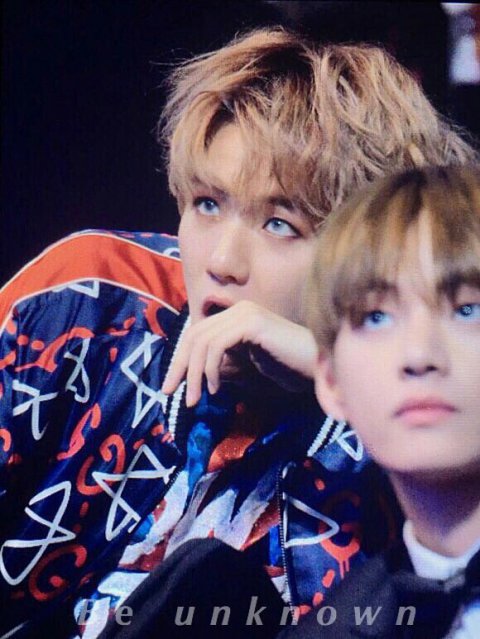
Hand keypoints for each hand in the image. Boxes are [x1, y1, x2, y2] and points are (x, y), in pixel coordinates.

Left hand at [161, 301, 316, 405]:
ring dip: (193, 373)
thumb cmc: (287, 367)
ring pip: (202, 341)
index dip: (180, 360)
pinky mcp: (251, 323)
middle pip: (194, 335)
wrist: (317, 366)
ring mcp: (245, 313)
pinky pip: (217, 345)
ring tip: (194, 398)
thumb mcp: (246, 365)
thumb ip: (223, 364)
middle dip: (179, 366)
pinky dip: (210, 368)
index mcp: (235, 316)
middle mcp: (238, 309)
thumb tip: (195, 374)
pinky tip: (215, 387)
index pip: (197, 334)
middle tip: (170, 392)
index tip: (171, 386)